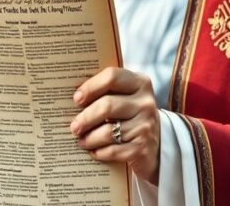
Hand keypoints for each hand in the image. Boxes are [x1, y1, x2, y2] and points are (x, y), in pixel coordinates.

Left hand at [70, 67, 160, 185]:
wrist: (155, 146)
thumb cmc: (130, 116)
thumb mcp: (125, 98)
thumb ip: (105, 92)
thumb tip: (73, 98)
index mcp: (139, 83)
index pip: (112, 77)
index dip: (91, 86)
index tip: (77, 98)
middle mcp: (145, 103)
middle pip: (107, 105)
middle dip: (86, 117)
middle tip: (74, 126)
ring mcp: (146, 126)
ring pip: (108, 131)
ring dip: (89, 138)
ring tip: (81, 141)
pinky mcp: (142, 148)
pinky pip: (113, 150)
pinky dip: (99, 152)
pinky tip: (93, 151)